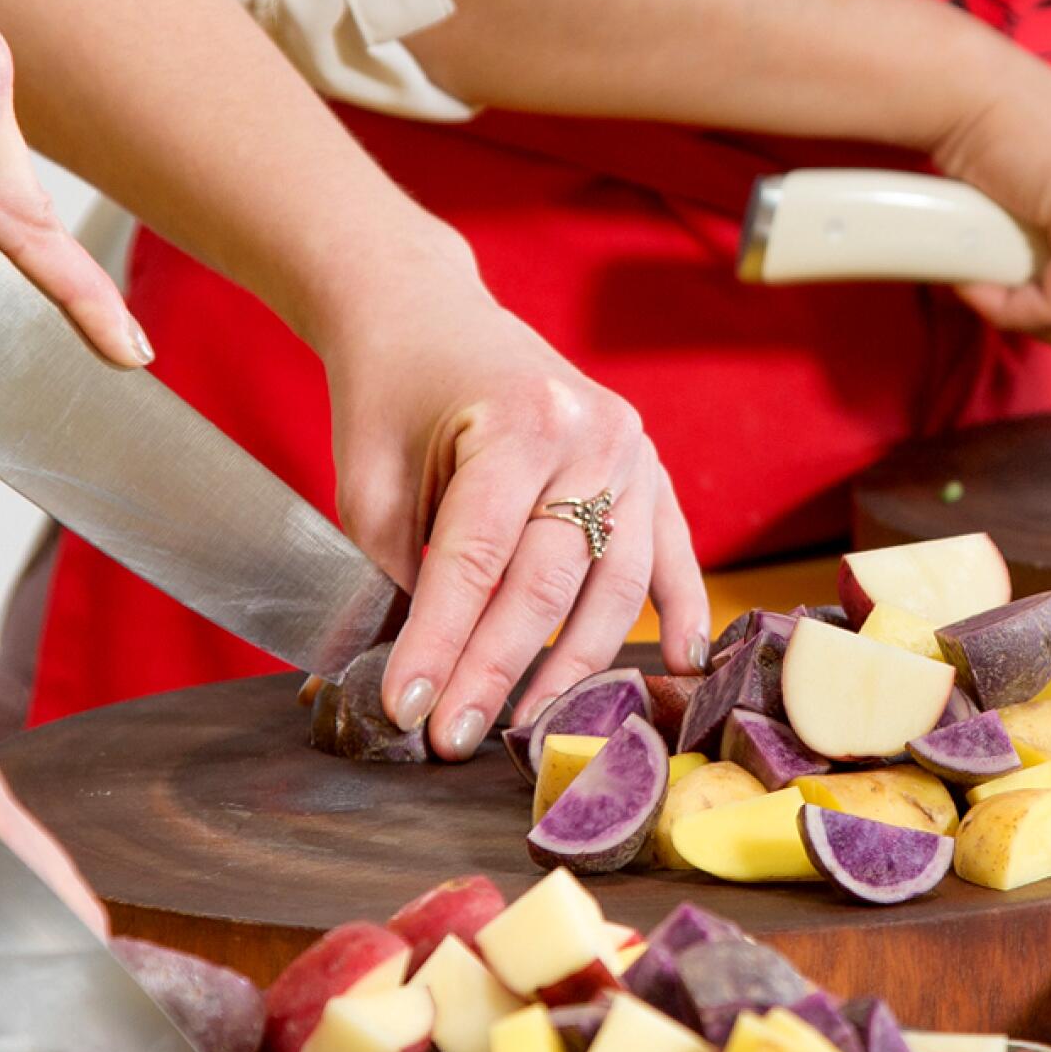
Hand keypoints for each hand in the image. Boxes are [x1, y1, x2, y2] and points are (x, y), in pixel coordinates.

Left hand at [318, 255, 709, 758]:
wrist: (427, 313)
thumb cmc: (389, 393)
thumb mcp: (371, 480)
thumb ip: (405, 572)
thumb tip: (433, 676)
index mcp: (519, 421)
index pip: (479, 559)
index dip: (443, 643)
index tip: (412, 710)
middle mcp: (592, 434)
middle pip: (551, 581)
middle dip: (499, 671)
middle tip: (455, 738)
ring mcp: (633, 450)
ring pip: (617, 583)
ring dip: (575, 665)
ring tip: (532, 726)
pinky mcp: (649, 469)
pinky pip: (671, 554)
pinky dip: (680, 611)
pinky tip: (679, 666)